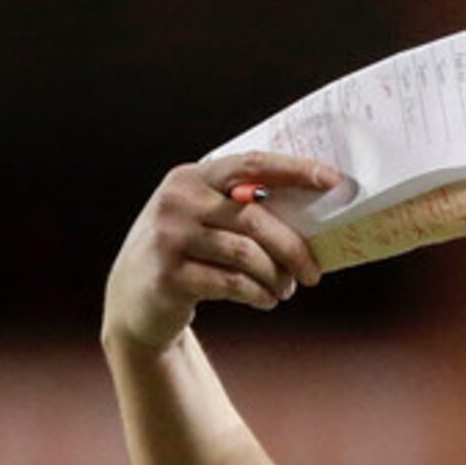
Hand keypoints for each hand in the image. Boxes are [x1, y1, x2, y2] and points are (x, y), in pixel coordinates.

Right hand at [102, 152, 343, 351]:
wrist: (132, 297)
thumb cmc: (185, 252)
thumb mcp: (201, 217)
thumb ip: (241, 207)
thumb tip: (312, 214)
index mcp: (192, 177)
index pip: (251, 164)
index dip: (295, 170)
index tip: (333, 181)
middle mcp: (178, 201)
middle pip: (256, 218)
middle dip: (293, 248)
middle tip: (313, 272)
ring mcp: (169, 238)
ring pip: (247, 254)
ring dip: (276, 276)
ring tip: (285, 290)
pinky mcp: (169, 276)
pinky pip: (231, 283)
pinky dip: (258, 294)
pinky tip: (266, 300)